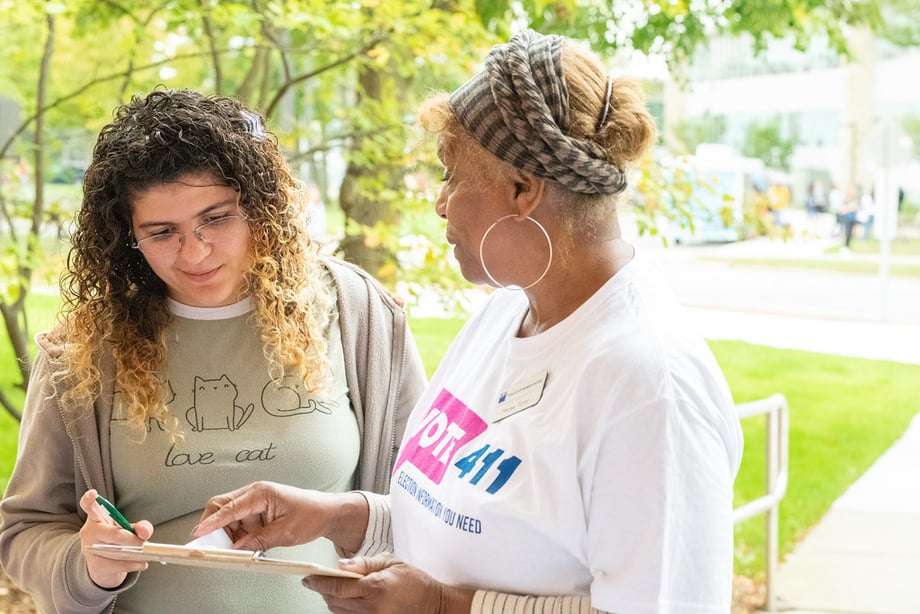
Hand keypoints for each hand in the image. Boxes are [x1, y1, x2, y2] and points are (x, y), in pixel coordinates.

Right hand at [78, 489, 152, 588]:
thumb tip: (145, 533)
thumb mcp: (128, 530)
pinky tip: (140, 562)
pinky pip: (121, 565)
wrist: (104, 567)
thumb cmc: (116, 541)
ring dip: (136, 553)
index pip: (89, 506)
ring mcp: (91, 550)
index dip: (90, 499)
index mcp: (97, 518)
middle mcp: (90, 533)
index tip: (93, 493)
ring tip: (142, 553)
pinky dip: (135, 564)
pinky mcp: (97, 566)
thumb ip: (141, 527)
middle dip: (133, 539)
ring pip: (118, 551)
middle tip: (142, 542)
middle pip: (115, 534)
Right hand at [193, 481, 365, 552]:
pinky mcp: (257, 513)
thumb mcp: (286, 532)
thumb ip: (260, 540)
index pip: (230, 507)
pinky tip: (244, 546)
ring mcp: (255, 503)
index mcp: (261, 492)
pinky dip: (237, 536)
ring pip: (228, 518)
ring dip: (227, 535)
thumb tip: (238, 548)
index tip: (199, 533)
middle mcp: (255, 494)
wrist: (327, 513)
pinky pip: (239, 525)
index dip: (212, 522)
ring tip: (232, 550)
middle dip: (213, 527)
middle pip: (221, 507)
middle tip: (210, 546)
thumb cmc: (312, 513)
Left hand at [303, 553, 471, 613]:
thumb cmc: (413, 581)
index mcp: (375, 587)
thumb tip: (341, 564)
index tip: (308, 577)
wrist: (431, 604)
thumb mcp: (391, 561)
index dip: (318, 582)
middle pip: (334, 600)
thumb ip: (365, 563)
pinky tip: (344, 599)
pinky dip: (341, 608)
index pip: (337, 586)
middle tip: (316, 579)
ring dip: (330, 599)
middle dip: (322, 590)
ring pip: (338, 611)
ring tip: (331, 587)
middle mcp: (371, 607)